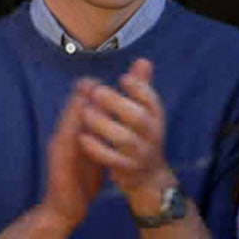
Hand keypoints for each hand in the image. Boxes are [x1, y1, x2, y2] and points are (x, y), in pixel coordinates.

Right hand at [44, 81, 104, 228]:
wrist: (65, 209)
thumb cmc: (82, 182)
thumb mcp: (99, 153)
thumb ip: (106, 135)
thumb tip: (119, 120)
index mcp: (76, 133)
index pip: (84, 106)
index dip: (94, 92)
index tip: (108, 80)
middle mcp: (66, 134)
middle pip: (74, 107)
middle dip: (85, 91)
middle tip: (98, 76)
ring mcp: (60, 145)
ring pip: (68, 118)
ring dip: (77, 102)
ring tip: (88, 87)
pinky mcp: (58, 158)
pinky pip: (65, 138)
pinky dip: (71, 124)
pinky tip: (79, 113)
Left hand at [78, 58, 173, 196]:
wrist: (148, 177)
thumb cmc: (142, 137)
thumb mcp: (144, 112)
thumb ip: (141, 87)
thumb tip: (143, 61)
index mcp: (156, 117)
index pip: (151, 100)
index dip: (139, 88)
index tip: (122, 79)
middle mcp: (152, 135)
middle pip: (138, 118)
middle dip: (117, 103)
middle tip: (97, 91)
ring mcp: (141, 154)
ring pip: (125, 139)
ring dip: (103, 124)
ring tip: (86, 112)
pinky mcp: (128, 170)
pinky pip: (113, 160)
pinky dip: (97, 148)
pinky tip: (83, 137)